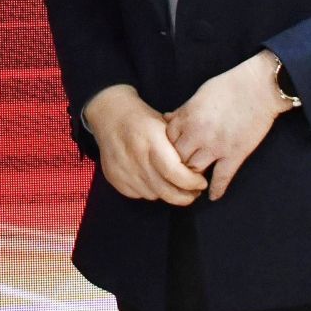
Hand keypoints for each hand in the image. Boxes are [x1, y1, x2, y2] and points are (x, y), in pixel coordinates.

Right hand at [79, 86, 208, 205]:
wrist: (109, 114)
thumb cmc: (143, 119)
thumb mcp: (166, 125)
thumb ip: (179, 149)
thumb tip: (197, 173)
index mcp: (151, 140)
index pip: (174, 172)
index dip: (191, 182)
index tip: (201, 182)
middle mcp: (135, 156)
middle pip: (165, 190)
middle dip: (185, 196)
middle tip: (194, 192)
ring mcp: (123, 169)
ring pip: (153, 195)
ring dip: (167, 193)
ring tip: (173, 183)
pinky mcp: (114, 178)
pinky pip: (138, 194)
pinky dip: (149, 190)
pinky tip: (153, 179)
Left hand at [164, 55, 291, 199]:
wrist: (259, 87)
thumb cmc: (228, 86)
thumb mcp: (198, 94)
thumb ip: (182, 110)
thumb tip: (167, 119)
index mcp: (186, 117)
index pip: (165, 141)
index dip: (165, 148)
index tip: (168, 154)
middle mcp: (197, 134)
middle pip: (176, 158)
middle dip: (175, 165)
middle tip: (177, 172)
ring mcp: (215, 146)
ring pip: (194, 170)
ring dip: (192, 177)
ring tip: (192, 184)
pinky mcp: (235, 154)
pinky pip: (222, 177)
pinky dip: (216, 189)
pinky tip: (213, 197)